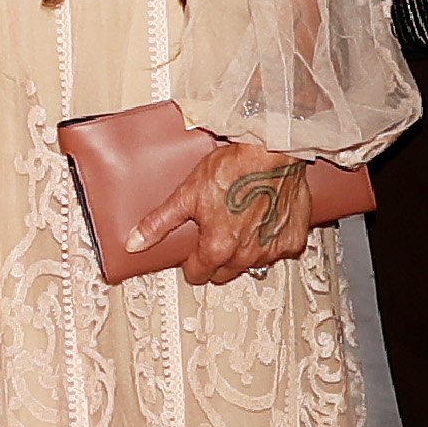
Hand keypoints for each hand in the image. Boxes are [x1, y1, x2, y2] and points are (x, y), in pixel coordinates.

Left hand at [169, 141, 317, 285]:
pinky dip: (270, 240)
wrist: (272, 151)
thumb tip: (134, 243)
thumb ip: (159, 223)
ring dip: (244, 251)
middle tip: (214, 235)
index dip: (191, 263)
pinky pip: (279, 250)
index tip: (192, 253)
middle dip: (216, 260)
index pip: (198, 275)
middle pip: (224, 274)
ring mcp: (273, 250)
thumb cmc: (232, 168)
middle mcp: (247, 255)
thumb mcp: (186, 194)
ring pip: (252, 264)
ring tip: (239, 223)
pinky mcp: (294, 239)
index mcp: (217, 248)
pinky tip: (264, 220)